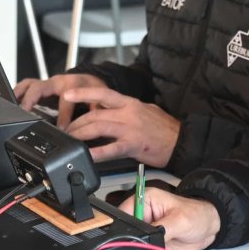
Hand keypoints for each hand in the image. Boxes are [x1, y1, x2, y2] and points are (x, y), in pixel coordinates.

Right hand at [14, 73, 104, 126]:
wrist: (90, 79)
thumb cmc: (93, 88)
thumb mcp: (99, 98)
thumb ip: (97, 110)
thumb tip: (93, 125)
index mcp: (72, 84)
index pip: (65, 100)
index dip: (63, 116)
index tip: (61, 128)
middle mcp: (57, 82)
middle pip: (39, 88)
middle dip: (30, 100)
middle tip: (25, 114)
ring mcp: (47, 83)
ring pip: (29, 85)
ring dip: (19, 95)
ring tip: (12, 108)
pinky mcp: (41, 86)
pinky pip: (26, 87)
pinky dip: (18, 94)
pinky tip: (12, 104)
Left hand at [62, 87, 180, 166]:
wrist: (182, 141)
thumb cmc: (165, 128)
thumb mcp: (145, 110)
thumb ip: (127, 110)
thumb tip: (112, 111)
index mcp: (130, 103)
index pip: (102, 94)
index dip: (83, 93)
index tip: (67, 94)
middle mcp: (128, 113)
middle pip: (94, 115)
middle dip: (76, 123)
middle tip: (66, 131)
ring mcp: (130, 129)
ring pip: (97, 128)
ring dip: (80, 135)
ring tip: (70, 141)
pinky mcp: (133, 145)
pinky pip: (110, 149)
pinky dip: (96, 153)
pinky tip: (87, 156)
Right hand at [119, 187, 219, 249]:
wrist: (208, 228)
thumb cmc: (197, 214)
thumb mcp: (180, 220)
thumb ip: (161, 231)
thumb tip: (147, 241)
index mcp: (145, 200)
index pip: (125, 213)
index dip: (126, 227)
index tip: (134, 238)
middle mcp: (144, 214)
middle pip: (127, 231)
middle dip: (138, 242)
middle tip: (154, 245)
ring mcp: (148, 229)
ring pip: (136, 245)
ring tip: (164, 248)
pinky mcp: (153, 242)